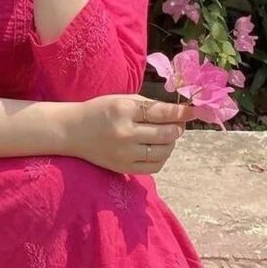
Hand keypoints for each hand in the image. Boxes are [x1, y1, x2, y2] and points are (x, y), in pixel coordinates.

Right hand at [66, 94, 195, 174]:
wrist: (73, 131)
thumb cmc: (100, 110)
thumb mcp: (122, 100)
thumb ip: (149, 105)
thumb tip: (177, 112)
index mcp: (124, 110)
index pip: (160, 112)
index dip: (180, 112)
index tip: (194, 111)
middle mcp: (125, 132)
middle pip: (164, 133)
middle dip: (177, 128)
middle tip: (179, 124)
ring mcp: (124, 153)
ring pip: (162, 151)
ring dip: (171, 143)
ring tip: (167, 136)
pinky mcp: (123, 167)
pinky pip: (154, 166)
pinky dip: (162, 157)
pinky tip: (158, 148)